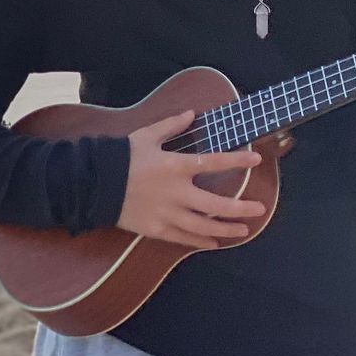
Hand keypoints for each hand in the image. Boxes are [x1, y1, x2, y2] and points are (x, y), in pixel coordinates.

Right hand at [115, 109, 265, 248]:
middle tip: (260, 209)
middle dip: (240, 208)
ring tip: (244, 230)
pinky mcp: (157, 229)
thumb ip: (171, 125)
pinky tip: (214, 242)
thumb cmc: (123, 156)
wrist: (96, 184)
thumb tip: (192, 113)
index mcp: (175, 166)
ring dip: (226, 229)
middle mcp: (176, 193)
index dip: (237, 160)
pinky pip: (183, 238)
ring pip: (203, 227)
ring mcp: (167, 214)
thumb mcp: (146, 135)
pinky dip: (201, 241)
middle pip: (216, 205)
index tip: (256, 159)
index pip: (214, 162)